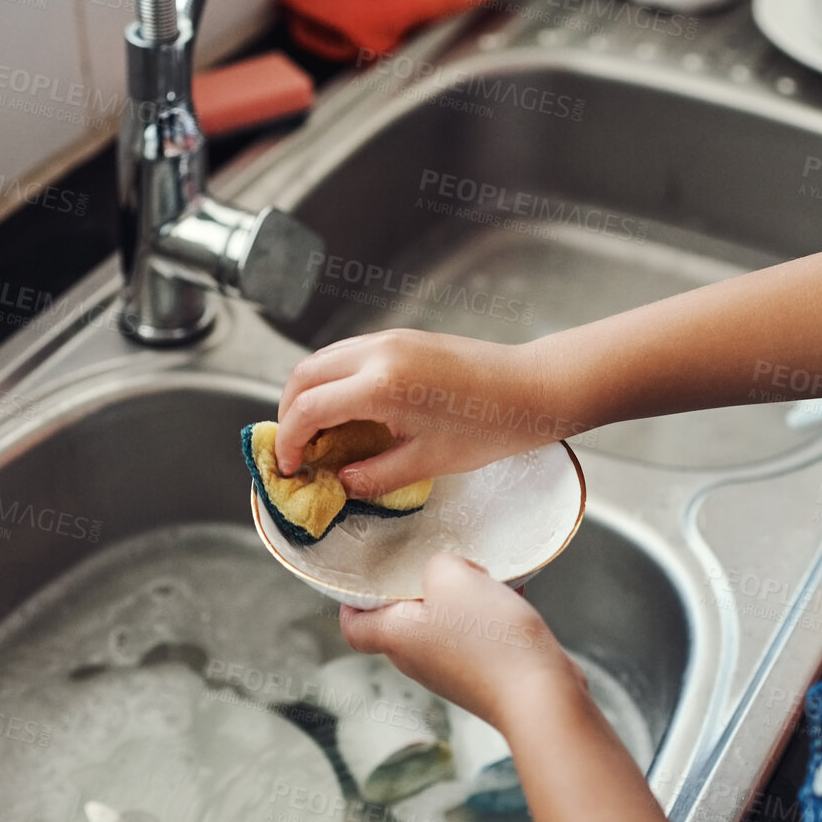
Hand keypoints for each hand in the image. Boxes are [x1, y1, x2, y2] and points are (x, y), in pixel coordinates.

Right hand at [275, 330, 562, 499]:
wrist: (532, 389)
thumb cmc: (490, 427)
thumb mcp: (427, 463)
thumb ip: (373, 476)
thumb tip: (340, 484)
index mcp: (381, 385)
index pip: (308, 409)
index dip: (289, 442)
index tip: (290, 468)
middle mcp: (378, 353)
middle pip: (302, 376)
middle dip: (288, 414)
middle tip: (297, 451)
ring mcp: (389, 339)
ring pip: (322, 360)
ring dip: (308, 394)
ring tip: (319, 434)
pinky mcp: (401, 337)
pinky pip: (348, 354)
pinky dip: (333, 380)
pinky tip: (347, 412)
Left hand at [338, 553, 586, 732]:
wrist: (541, 697)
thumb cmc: (489, 640)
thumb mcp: (453, 577)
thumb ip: (438, 563)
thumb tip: (445, 572)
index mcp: (396, 637)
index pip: (354, 625)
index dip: (353, 600)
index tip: (368, 576)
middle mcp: (416, 659)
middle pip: (402, 618)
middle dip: (421, 585)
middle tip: (445, 564)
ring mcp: (450, 671)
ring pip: (444, 622)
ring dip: (463, 597)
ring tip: (487, 577)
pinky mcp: (482, 676)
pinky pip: (476, 634)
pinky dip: (489, 612)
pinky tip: (512, 594)